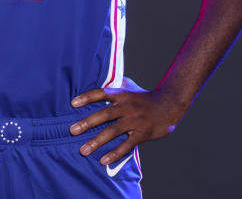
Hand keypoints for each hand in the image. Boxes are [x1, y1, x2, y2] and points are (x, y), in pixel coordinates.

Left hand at [69, 79, 185, 164]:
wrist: (169, 105)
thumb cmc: (145, 97)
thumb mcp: (130, 86)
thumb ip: (114, 85)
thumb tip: (98, 80)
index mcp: (122, 94)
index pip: (102, 93)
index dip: (87, 97)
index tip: (73, 104)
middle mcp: (127, 107)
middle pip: (105, 115)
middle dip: (87, 123)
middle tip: (72, 130)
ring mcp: (135, 121)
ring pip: (113, 132)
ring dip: (97, 141)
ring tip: (83, 150)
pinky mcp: (142, 134)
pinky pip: (126, 145)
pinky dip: (114, 153)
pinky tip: (103, 160)